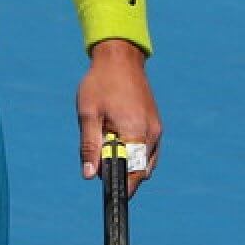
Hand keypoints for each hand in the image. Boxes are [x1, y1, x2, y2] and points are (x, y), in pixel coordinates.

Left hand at [77, 40, 161, 197]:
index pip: (133, 174)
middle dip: (122, 175)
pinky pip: (149, 151)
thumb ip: (89, 146)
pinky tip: (117, 142)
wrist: (119, 58)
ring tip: (107, 147)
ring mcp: (156, 129)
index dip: (119, 185)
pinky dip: (135, 155)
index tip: (105, 187)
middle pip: (141, 172)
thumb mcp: (88, 114)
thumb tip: (89, 175)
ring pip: (147, 164)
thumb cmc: (100, 84)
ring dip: (129, 165)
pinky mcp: (156, 125)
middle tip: (100, 162)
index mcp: (135, 132)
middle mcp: (151, 134)